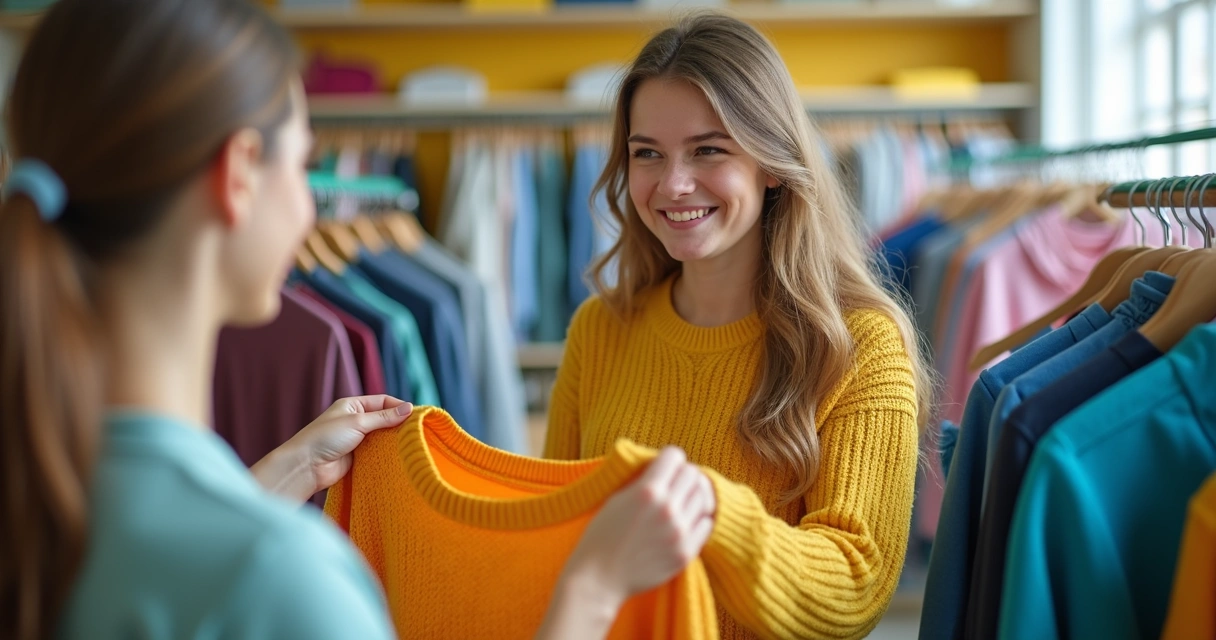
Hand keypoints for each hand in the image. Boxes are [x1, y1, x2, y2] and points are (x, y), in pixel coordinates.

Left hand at [251, 396, 411, 502]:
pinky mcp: (358, 457)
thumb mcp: (357, 422)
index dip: (399, 407)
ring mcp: (357, 440)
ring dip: (394, 441)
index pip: (383, 402)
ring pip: (383, 437)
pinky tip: (399, 456)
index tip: (416, 415)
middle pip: (385, 420)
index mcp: (353, 406)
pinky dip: (387, 454)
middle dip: (399, 424)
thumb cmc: (325, 438)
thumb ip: (383, 417)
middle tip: (418, 431)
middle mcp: (356, 421)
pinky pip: (378, 453)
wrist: (306, 467)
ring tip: (411, 444)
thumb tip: (409, 409)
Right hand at [535, 447, 716, 639]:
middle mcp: (667, 508)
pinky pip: (706, 524)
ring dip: (692, 497)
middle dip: (682, 475)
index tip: (664, 467)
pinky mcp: (686, 553)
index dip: (669, 459)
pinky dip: (698, 519)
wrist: (599, 578)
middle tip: (673, 484)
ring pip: (704, 498)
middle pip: (693, 474)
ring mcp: (679, 532)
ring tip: (680, 503)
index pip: (675, 456)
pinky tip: (684, 522)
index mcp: (647, 490)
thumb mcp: (616, 497)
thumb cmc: (602, 536)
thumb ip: (643, 480)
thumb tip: (664, 466)